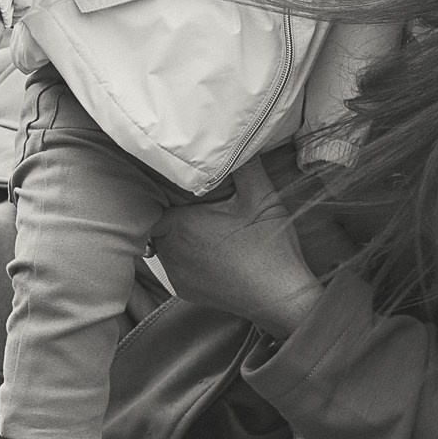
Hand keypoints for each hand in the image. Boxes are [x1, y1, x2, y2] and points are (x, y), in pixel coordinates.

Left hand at [150, 162, 325, 339]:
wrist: (284, 298)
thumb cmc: (271, 249)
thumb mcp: (262, 197)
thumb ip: (244, 164)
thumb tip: (236, 140)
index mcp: (180, 227)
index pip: (153, 204)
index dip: (165, 194)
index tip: (183, 188)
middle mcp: (172, 254)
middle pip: (160, 225)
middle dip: (176, 214)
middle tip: (199, 206)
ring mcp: (179, 277)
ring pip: (167, 247)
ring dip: (181, 237)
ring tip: (207, 228)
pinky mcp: (188, 293)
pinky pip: (177, 268)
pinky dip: (189, 259)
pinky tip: (213, 252)